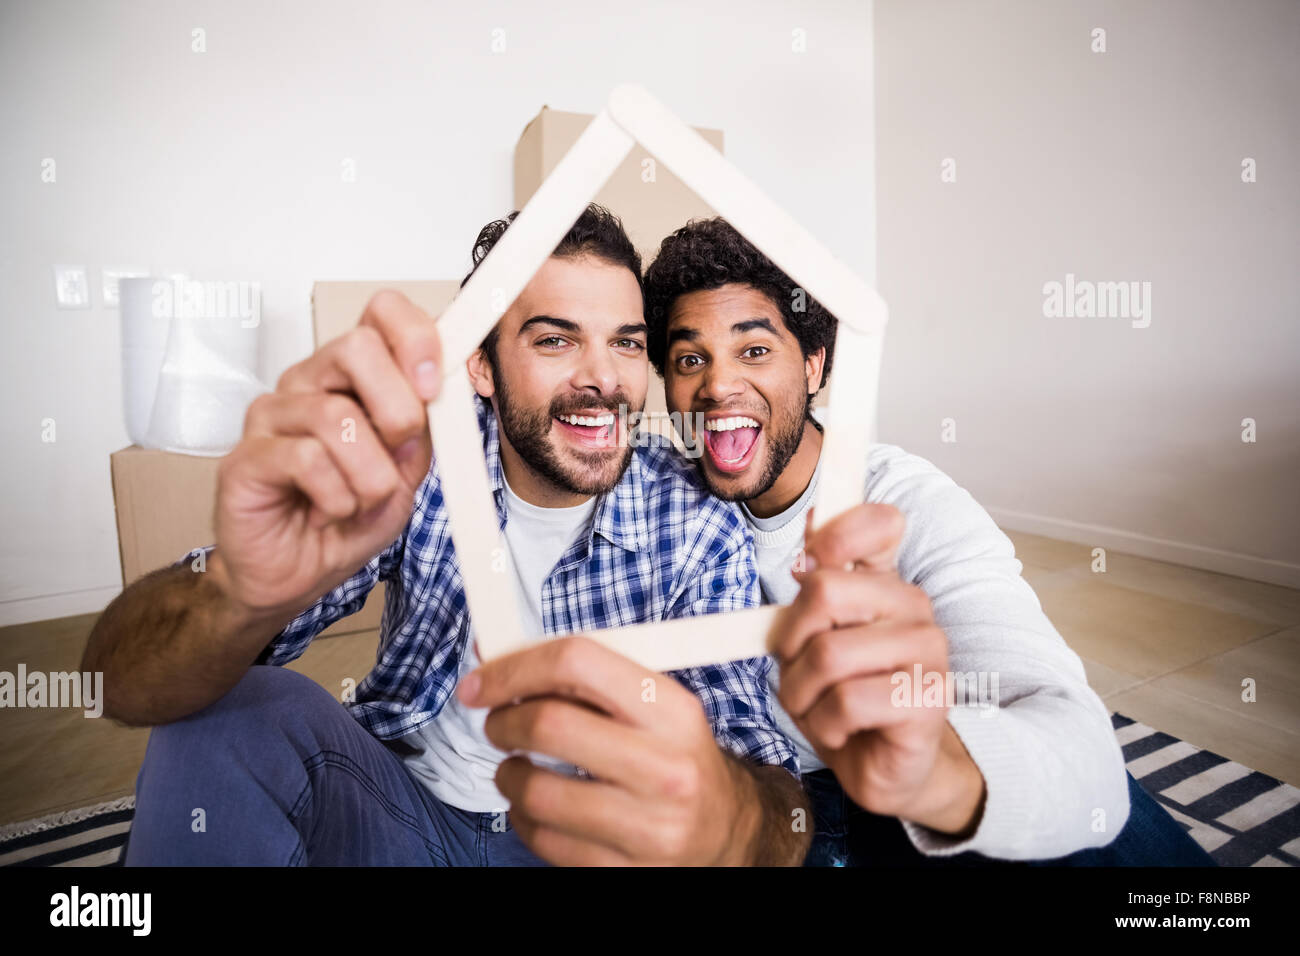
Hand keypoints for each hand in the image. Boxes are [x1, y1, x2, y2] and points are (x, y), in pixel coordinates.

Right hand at [210, 290, 440, 618]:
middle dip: (397, 408)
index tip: (432, 384)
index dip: (414, 336)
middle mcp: (307, 383)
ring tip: (362, 501)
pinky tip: (329, 512)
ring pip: (335, 415)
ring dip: (370, 473)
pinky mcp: (245, 457)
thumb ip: (422, 427)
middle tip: (399, 452)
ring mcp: (271, 416)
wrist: (300, 574)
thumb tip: (437, 390)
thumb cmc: (348, 516)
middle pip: (356, 347)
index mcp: (351, 375)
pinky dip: (336, 496)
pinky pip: (306, 459)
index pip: (380, 312)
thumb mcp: (406, 470)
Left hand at [458, 636, 761, 864]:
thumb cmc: (673, 754)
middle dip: (503, 722)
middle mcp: (667, 767)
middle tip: (498, 725)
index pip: (579, 662)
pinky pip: (545, 841)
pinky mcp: (627, 872)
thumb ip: (579, 677)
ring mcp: (650, 826)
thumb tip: (490, 653)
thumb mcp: (649, 705)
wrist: (725, 830)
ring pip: (537, 792)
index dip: (514, 668)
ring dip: (508, 776)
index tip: (479, 683)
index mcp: (672, 709)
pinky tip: (538, 807)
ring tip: (517, 769)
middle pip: (550, 725)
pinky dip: (524, 819)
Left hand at [773, 504, 985, 835]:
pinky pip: (847, 702)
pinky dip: (825, 725)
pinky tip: (843, 731)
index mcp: (885, 584)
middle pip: (824, 590)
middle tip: (800, 671)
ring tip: (818, 709)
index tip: (803, 567)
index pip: (878, 523)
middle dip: (791, 642)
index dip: (833, 535)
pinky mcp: (929, 700)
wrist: (882, 766)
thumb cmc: (843, 698)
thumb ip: (811, 595)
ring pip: (828, 654)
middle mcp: (914, 608)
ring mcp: (928, 652)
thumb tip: (805, 554)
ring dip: (802, 694)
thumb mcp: (811, 641)